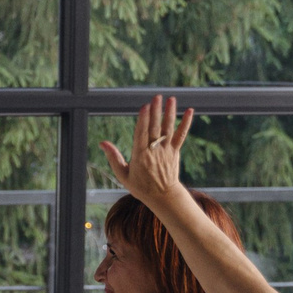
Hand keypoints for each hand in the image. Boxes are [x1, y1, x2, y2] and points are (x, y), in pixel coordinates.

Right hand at [99, 94, 195, 209]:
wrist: (162, 196)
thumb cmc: (140, 186)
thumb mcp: (122, 175)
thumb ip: (113, 157)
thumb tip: (102, 143)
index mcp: (139, 156)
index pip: (141, 134)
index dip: (143, 120)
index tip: (144, 107)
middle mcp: (154, 151)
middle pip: (154, 128)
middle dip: (156, 111)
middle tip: (156, 97)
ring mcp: (166, 151)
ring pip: (168, 129)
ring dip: (170, 113)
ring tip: (171, 99)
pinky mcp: (175, 152)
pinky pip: (181, 135)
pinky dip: (186, 123)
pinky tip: (189, 111)